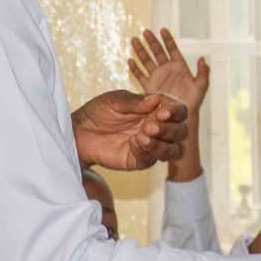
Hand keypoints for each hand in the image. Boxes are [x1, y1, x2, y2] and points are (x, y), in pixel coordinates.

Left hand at [71, 91, 186, 171]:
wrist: (79, 132)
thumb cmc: (98, 112)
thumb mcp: (115, 100)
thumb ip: (136, 102)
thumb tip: (157, 100)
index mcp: (156, 110)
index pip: (178, 111)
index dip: (176, 112)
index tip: (164, 112)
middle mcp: (157, 128)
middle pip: (181, 131)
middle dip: (170, 128)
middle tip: (151, 125)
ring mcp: (150, 146)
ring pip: (173, 149)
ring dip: (163, 143)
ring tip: (144, 135)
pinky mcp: (139, 160)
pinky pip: (153, 159)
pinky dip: (148, 151)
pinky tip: (135, 142)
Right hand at [128, 28, 209, 115]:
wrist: (180, 116)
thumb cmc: (193, 103)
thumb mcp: (201, 87)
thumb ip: (203, 73)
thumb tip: (203, 58)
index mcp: (179, 66)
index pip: (172, 49)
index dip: (168, 39)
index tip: (162, 29)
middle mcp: (166, 70)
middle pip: (157, 52)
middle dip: (151, 41)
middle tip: (145, 31)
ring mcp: (157, 77)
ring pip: (146, 61)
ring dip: (140, 51)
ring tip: (134, 40)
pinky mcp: (149, 87)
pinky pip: (140, 76)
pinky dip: (135, 69)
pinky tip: (130, 61)